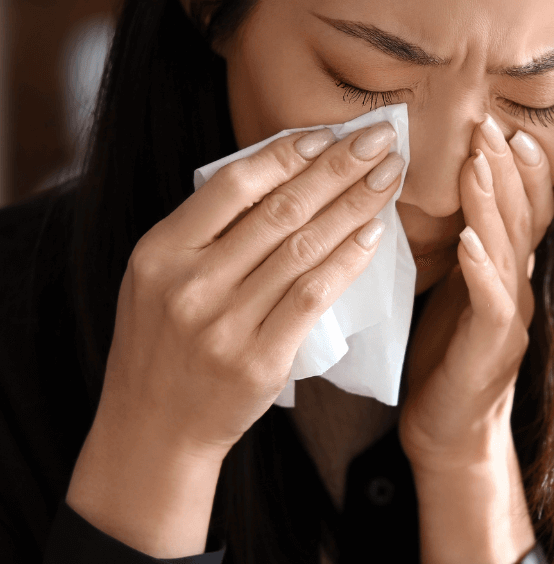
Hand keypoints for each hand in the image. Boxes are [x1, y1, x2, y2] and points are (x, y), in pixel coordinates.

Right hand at [67, 120, 404, 556]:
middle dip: (338, 167)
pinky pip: (315, 295)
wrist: (154, 430)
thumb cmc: (166, 344)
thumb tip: (283, 173)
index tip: (329, 133)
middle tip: (380, 138)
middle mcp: (190, 284)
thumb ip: (207, 232)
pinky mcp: (260, 359)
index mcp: (161, 252)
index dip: (286, 154)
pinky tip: (375, 232)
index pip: (233, 185)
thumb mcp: (160, 279)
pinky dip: (349, 259)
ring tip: (389, 177)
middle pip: (280, 210)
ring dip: (355, 205)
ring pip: (304, 247)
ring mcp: (225, 324)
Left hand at [398, 115, 553, 563]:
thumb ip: (460, 248)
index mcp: (508, 273)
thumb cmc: (443, 358)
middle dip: (508, 169)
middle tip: (491, 125)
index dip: (520, 169)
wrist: (448, 433)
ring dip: (494, 204)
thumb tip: (442, 198)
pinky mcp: (491, 350)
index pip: (524, 210)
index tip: (504, 126)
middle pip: (523, 219)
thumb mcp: (452, 292)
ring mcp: (511, 319)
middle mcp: (519, 289)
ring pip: (509, 250)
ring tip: (478, 163)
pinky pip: (491, 302)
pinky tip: (468, 239)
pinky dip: (481, 268)